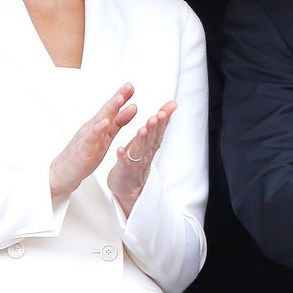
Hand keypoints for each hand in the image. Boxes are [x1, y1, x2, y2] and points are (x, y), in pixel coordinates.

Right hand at [49, 83, 137, 197]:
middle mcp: (93, 128)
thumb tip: (132, 108)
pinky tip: (104, 123)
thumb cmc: (85, 154)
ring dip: (110, 109)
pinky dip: (98, 129)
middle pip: (107, 110)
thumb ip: (118, 123)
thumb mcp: (107, 137)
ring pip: (100, 120)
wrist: (63, 172)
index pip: (112, 108)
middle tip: (128, 86)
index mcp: (100, 125)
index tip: (131, 86)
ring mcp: (87, 137)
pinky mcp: (83, 149)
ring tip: (119, 98)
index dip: (122, 97)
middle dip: (118, 97)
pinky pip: (91, 138)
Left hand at [108, 100, 176, 215]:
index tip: (166, 110)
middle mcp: (145, 152)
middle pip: (151, 139)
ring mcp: (135, 162)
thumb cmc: (139, 160)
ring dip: (141, 139)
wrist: (130, 188)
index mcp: (150, 144)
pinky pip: (123, 163)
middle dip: (155, 127)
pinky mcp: (124, 170)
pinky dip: (122, 156)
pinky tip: (120, 150)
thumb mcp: (151, 139)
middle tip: (158, 116)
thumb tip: (173, 104)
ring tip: (143, 129)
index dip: (163, 121)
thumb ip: (161, 122)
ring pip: (139, 149)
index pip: (158, 130)